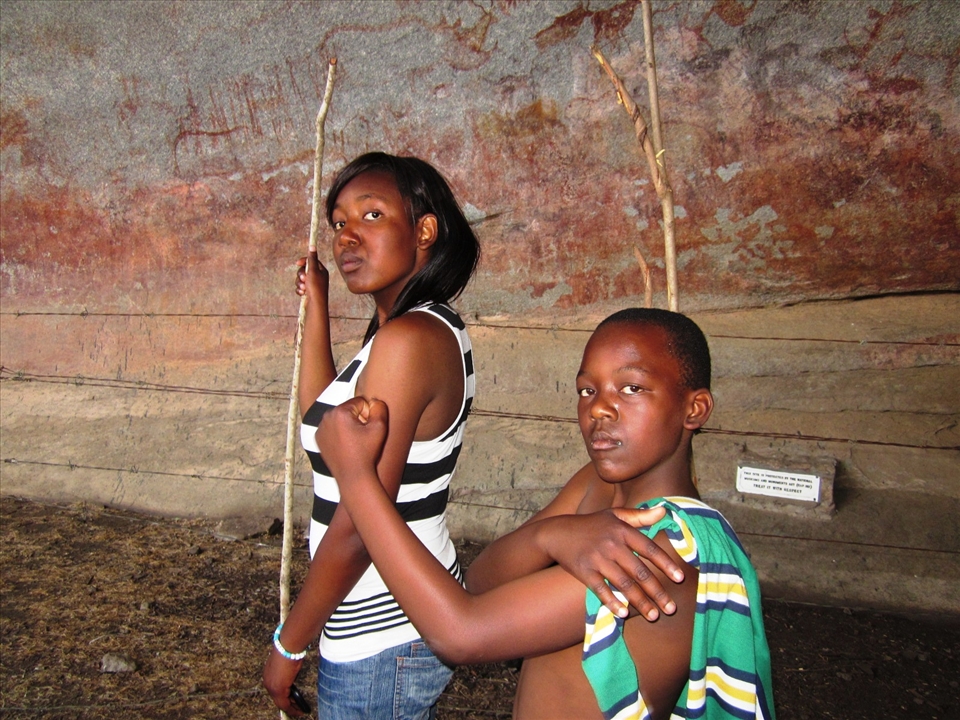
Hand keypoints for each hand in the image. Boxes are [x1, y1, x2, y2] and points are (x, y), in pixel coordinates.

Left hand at [263, 647, 305, 716]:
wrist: (288, 646)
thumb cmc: (288, 650)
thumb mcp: (286, 663)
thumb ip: (286, 672)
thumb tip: (292, 678)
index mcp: (268, 675)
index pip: (275, 690)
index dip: (284, 697)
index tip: (291, 701)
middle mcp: (267, 682)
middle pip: (277, 698)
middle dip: (288, 704)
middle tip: (296, 708)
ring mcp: (272, 687)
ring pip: (281, 703)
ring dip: (291, 707)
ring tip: (298, 711)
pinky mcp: (278, 690)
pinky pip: (285, 704)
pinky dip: (292, 708)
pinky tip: (299, 710)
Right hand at [295, 250, 329, 302]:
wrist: (316, 305)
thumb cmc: (316, 287)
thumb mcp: (313, 270)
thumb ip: (311, 258)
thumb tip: (312, 245)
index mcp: (321, 271)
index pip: (311, 261)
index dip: (303, 261)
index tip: (297, 263)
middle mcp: (318, 277)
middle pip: (304, 270)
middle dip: (300, 275)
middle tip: (303, 279)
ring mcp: (313, 285)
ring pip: (300, 279)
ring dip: (299, 283)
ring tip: (303, 288)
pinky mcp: (308, 292)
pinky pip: (299, 287)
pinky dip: (299, 290)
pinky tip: (302, 293)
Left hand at [315, 397, 388, 483]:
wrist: (353, 476)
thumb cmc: (367, 453)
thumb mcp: (380, 428)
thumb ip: (379, 407)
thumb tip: (374, 400)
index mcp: (339, 412)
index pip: (360, 401)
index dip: (368, 414)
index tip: (367, 430)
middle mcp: (326, 417)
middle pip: (348, 409)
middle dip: (357, 418)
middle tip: (361, 437)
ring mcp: (320, 428)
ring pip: (340, 418)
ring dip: (348, 425)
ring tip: (353, 442)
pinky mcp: (318, 438)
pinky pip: (332, 428)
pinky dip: (339, 433)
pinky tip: (345, 445)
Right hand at [538, 506, 683, 620]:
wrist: (557, 533)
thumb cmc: (591, 524)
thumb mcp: (614, 515)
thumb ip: (640, 516)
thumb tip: (664, 511)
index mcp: (622, 530)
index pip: (649, 548)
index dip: (666, 564)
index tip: (680, 579)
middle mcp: (611, 544)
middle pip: (639, 571)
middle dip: (657, 592)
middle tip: (671, 608)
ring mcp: (597, 559)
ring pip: (623, 584)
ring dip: (640, 602)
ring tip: (653, 616)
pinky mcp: (583, 571)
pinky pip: (601, 590)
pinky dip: (612, 602)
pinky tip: (623, 614)